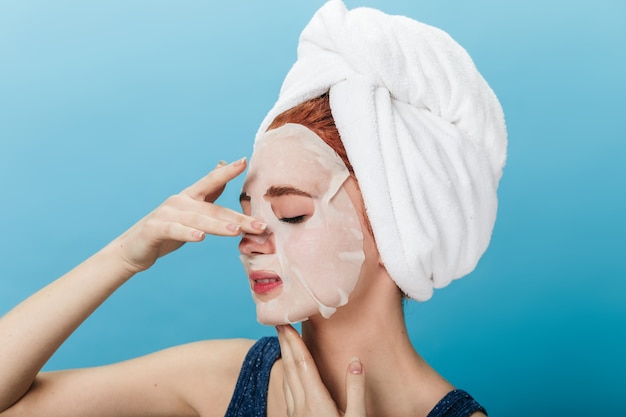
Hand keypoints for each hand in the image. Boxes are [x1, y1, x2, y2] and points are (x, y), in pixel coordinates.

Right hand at [115, 158, 264, 273]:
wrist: (133, 248)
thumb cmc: (167, 229)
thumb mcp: (190, 210)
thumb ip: (208, 191)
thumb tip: (223, 164)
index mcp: (190, 196)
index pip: (211, 182)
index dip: (227, 172)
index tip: (244, 162)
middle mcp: (179, 201)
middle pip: (213, 208)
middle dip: (238, 218)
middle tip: (260, 225)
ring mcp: (166, 213)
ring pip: (198, 219)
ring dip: (218, 226)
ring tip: (237, 231)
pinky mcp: (155, 229)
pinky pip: (175, 230)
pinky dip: (188, 233)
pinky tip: (201, 237)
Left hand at [276, 325, 366, 416]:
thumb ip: (356, 389)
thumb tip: (355, 361)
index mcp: (316, 401)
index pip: (302, 363)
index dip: (294, 342)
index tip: (286, 324)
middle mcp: (300, 405)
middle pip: (290, 368)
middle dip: (285, 344)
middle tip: (279, 324)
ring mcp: (294, 413)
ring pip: (285, 379)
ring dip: (284, 357)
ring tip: (283, 341)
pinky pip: (286, 391)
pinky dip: (286, 374)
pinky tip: (288, 371)